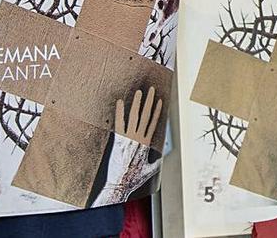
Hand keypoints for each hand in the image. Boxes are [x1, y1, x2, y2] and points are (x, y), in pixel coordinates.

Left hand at [97, 87, 162, 205]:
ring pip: (134, 117)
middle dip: (149, 102)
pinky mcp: (117, 141)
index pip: (153, 123)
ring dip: (137, 103)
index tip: (159, 100)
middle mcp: (138, 139)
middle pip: (146, 116)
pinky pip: (119, 123)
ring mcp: (128, 139)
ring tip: (139, 92)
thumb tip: (159, 161)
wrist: (119, 185)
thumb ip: (155, 163)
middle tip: (151, 90)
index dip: (157, 111)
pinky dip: (119, 112)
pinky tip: (119, 102)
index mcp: (146, 144)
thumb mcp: (148, 171)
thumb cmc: (133, 180)